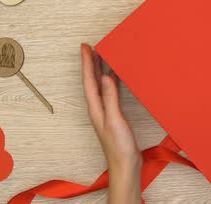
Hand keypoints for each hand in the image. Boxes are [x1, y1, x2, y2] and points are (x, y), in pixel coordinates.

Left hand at [81, 43, 141, 203]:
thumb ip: (110, 99)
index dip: (87, 62)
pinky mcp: (115, 115)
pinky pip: (111, 92)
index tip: (86, 46)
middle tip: (92, 46)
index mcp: (96, 107)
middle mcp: (99, 107)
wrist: (125, 165)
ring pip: (102, 85)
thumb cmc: (119, 147)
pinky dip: (113, 81)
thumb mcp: (114, 120)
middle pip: (93, 80)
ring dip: (101, 70)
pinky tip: (117, 76)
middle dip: (92, 63)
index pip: (89, 80)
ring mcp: (107, 111)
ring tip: (103, 55)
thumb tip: (106, 77)